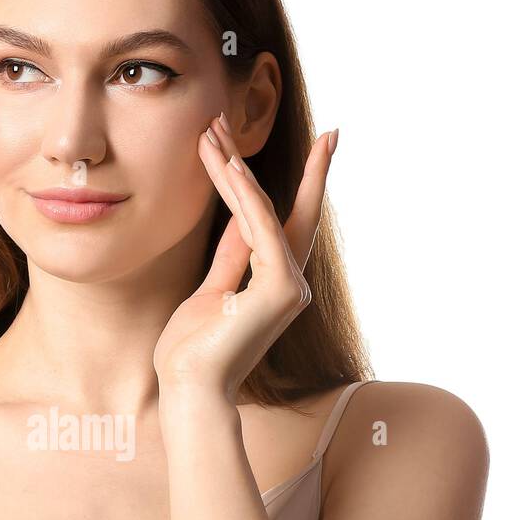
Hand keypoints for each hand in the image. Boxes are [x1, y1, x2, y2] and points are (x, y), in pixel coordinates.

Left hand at [153, 114, 336, 399]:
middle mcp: (291, 284)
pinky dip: (244, 195)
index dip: (308, 186)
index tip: (325, 146)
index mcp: (277, 286)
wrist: (189, 389)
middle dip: (311, 169)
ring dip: (238, 168)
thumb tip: (240, 220)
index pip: (293, 225)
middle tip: (330, 129)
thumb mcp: (210, 292)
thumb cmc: (192, 352)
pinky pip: (261, 229)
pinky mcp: (277, 289)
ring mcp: (289, 287)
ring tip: (216, 129)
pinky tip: (231, 164)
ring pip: (266, 212)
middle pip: (296, 213)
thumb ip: (231, 257)